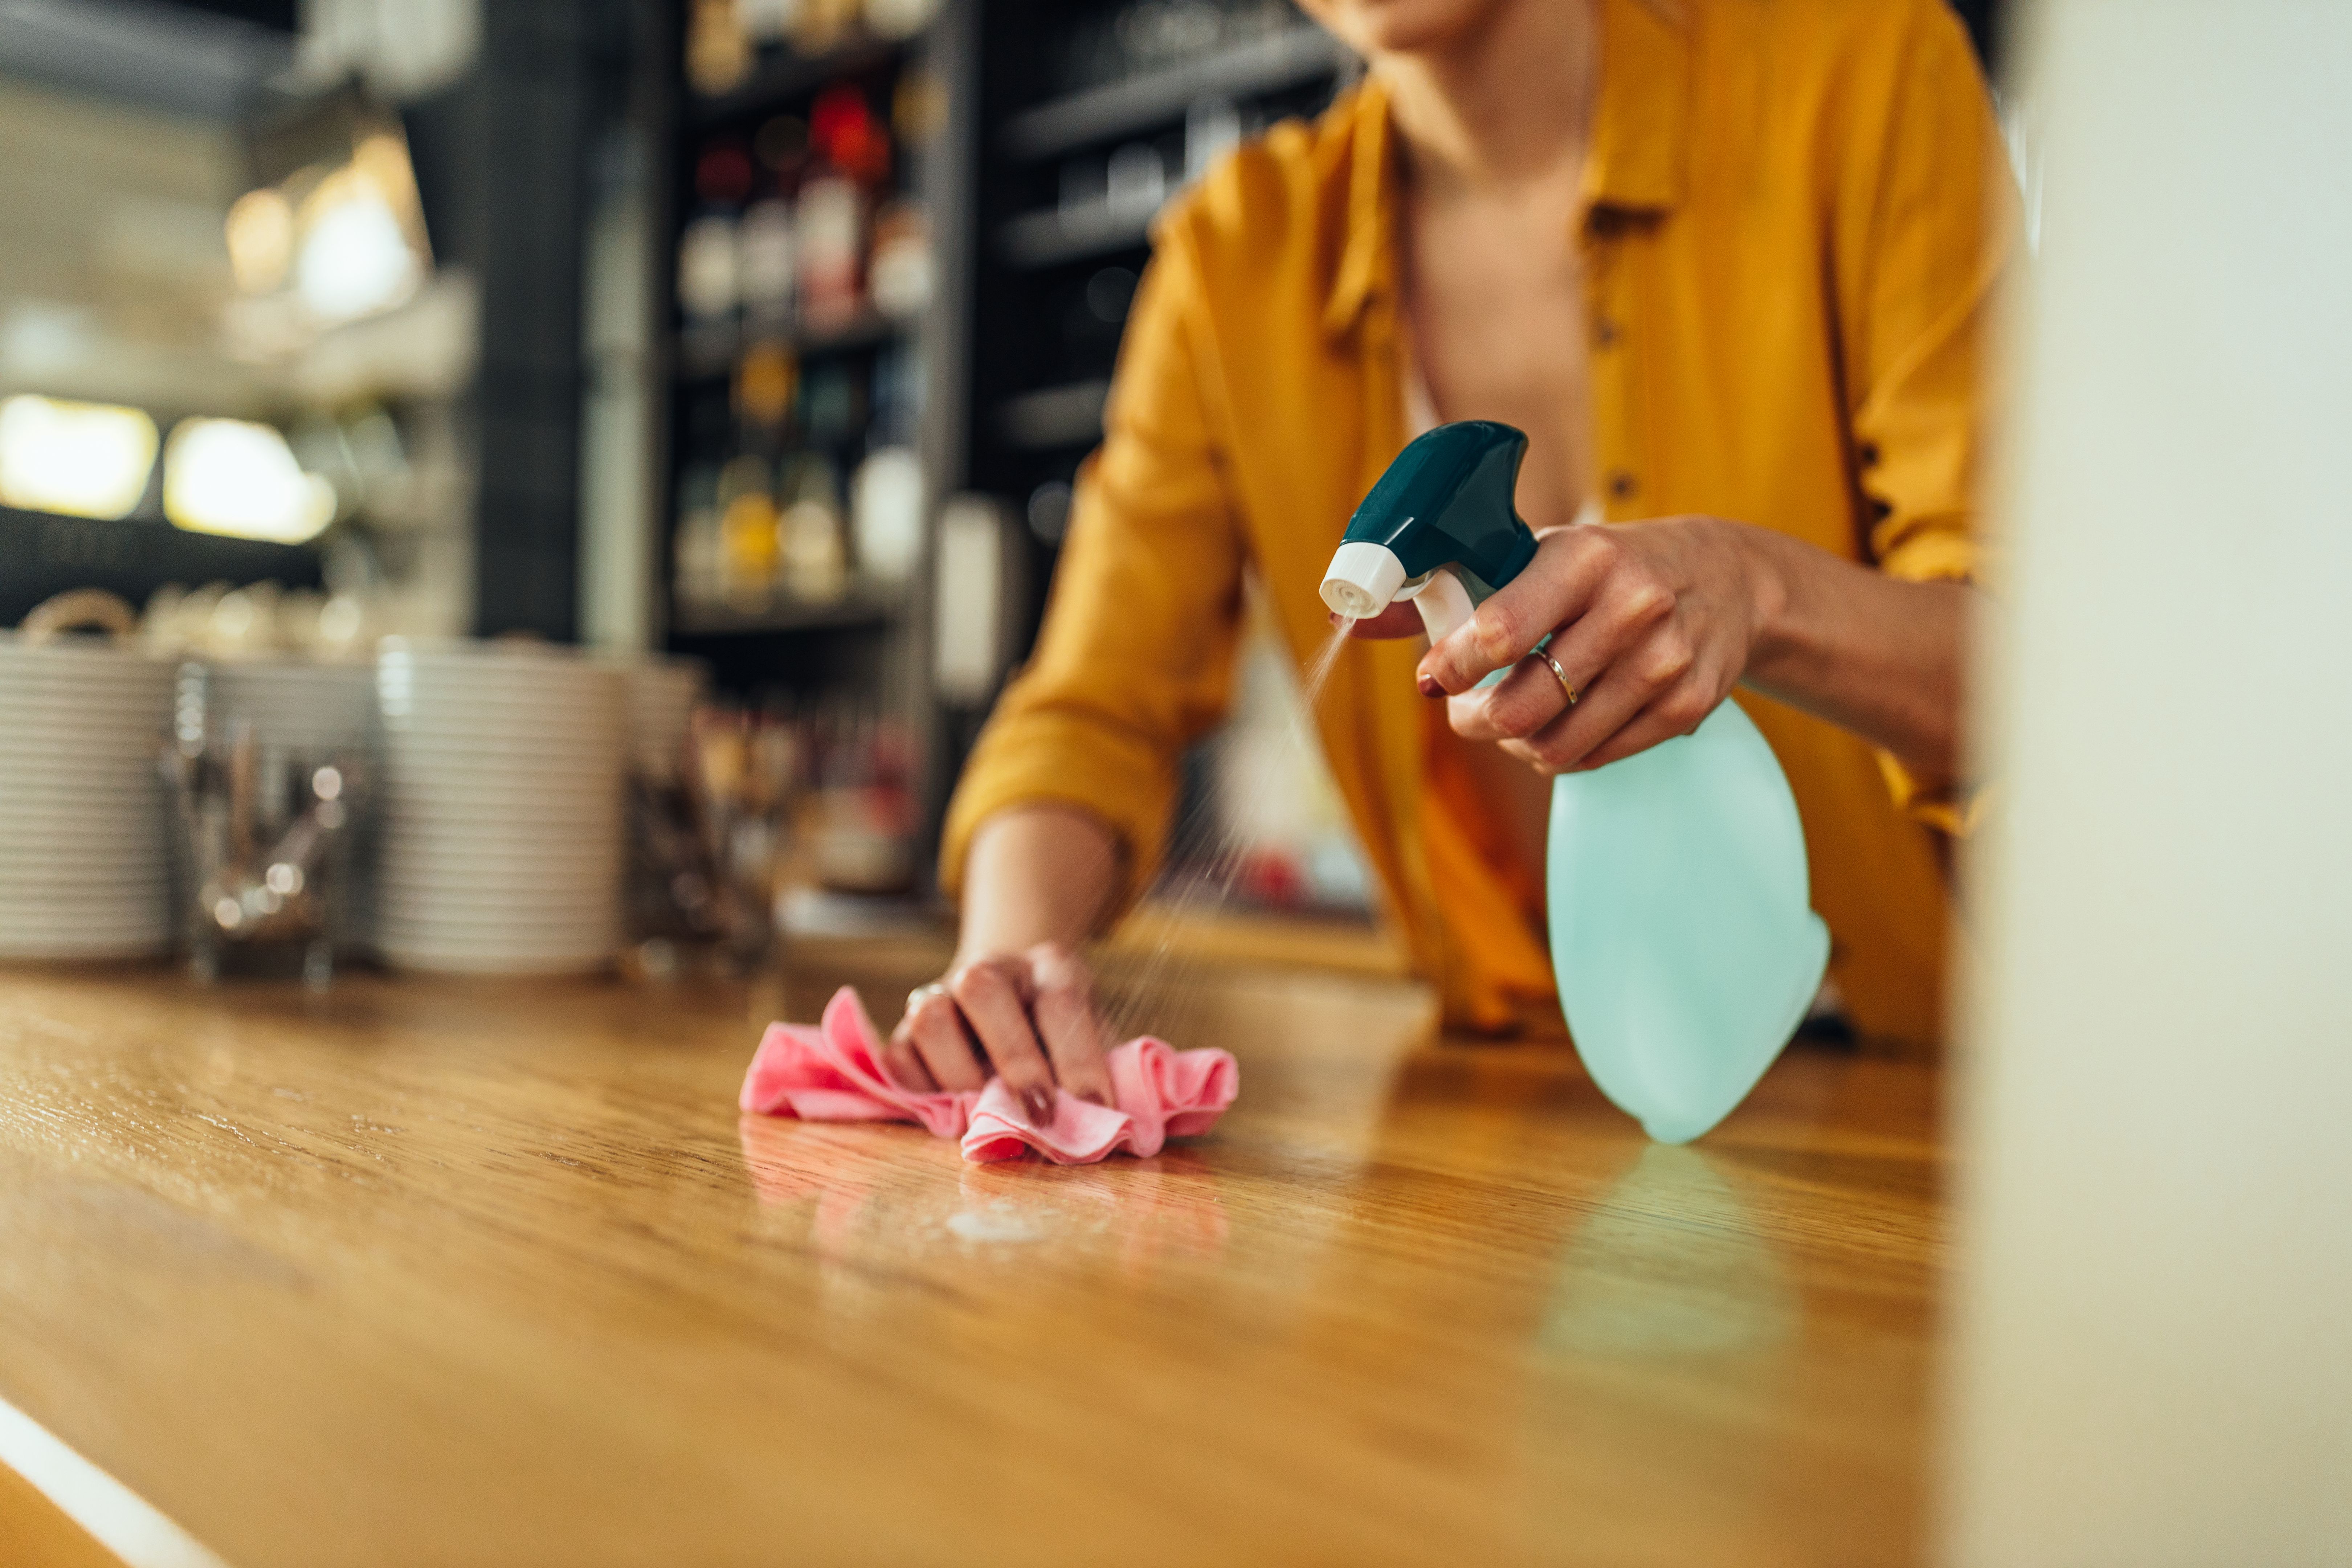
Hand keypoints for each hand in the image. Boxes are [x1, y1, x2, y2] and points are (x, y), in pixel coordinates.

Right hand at [884, 941, 1114, 1119]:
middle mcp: (992, 968)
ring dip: (959, 1073)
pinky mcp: (906, 1028)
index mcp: (1050, 967)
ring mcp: (942, 992)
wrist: (1015, 1003)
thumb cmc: (1064, 1037)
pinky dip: (921, 1087)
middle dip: (1014, 1059)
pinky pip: (899, 1054)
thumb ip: (1105, 1074)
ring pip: (930, 1016)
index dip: (1080, 1057)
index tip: (1096, 1106)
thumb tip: (1118, 1128)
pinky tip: (951, 1108)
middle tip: (1039, 1113)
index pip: (1062, 1000)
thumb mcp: (1096, 1041)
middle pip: (982, 989)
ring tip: (985, 1112)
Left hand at [1351, 516, 1778, 773]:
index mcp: (1586, 558)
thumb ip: (1453, 587)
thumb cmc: (1610, 566)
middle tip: (1462, 711)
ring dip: (1515, 743)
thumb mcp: (1540, 553)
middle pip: (1523, 705)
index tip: (1432, 679)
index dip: (1451, 667)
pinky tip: (1561, 722)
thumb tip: (1352, 619)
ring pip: (1556, 744)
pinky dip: (1563, 753)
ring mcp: (1665, 662)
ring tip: (1509, 719)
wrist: (1727, 579)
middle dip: (1475, 720)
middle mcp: (1632, 607)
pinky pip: (1595, 757)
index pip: (1501, 631)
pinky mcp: (1685, 706)